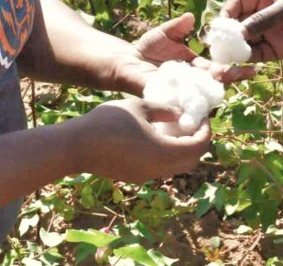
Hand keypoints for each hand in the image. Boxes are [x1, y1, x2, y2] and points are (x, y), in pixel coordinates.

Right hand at [81, 98, 210, 183]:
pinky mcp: (135, 176)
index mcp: (165, 152)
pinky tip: (156, 136)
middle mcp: (159, 169)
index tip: (202, 115)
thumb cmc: (108, 122)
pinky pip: (161, 167)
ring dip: (182, 148)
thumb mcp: (140, 107)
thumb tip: (180, 113)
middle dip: (198, 141)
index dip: (206, 129)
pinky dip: (167, 153)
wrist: (76, 146)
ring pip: (176, 165)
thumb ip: (164, 110)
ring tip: (175, 127)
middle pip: (192, 160)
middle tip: (193, 122)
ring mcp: (147, 175)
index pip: (199, 146)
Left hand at [117, 13, 255, 95]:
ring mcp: (184, 92)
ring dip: (218, 89)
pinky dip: (194, 102)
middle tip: (250, 72)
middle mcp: (194, 81)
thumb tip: (191, 17)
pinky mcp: (170, 99)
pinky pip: (184, 103)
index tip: (249, 61)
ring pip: (205, 94)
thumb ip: (177, 26)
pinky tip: (206, 99)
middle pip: (217, 82)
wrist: (128, 64)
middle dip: (233, 76)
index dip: (233, 65)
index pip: (218, 67)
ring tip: (230, 82)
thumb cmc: (147, 48)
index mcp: (197, 66)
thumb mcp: (164, 33)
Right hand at [221, 0, 282, 60]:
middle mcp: (264, 14)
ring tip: (226, 56)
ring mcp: (271, 32)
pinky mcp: (279, 50)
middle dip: (227, 34)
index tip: (220, 26)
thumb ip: (263, 20)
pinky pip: (258, 54)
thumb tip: (236, 33)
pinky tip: (241, 62)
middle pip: (238, 23)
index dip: (227, 13)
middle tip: (217, 45)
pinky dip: (248, 58)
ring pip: (246, 41)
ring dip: (235, 48)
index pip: (237, 3)